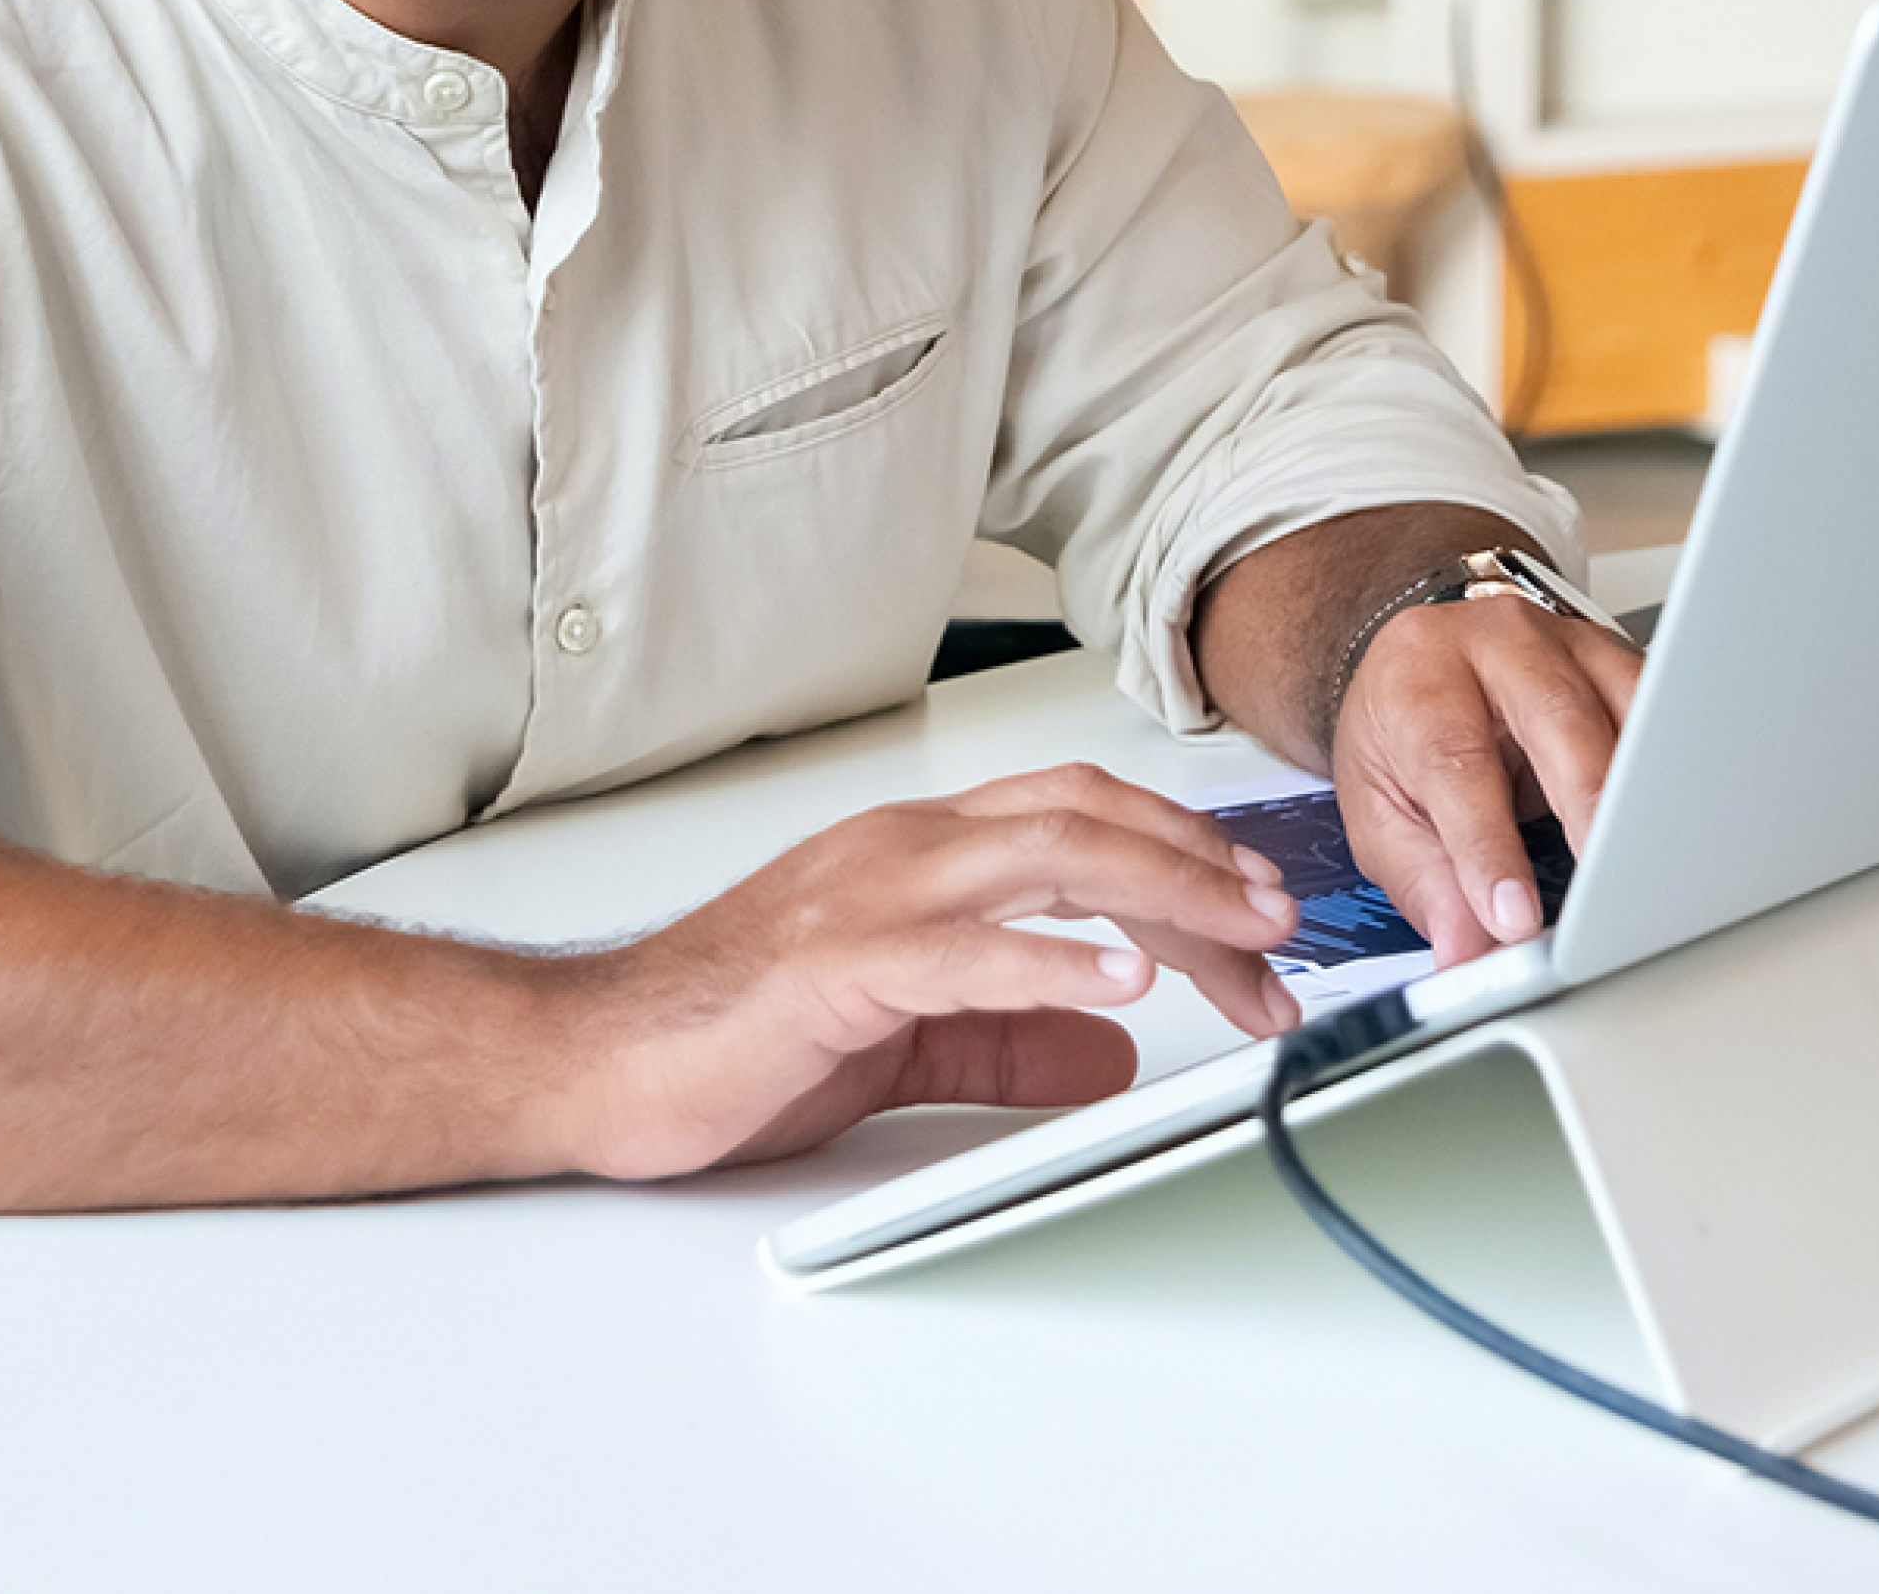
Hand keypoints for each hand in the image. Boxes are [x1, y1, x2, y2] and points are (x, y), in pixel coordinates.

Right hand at [558, 764, 1302, 1179]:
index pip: (1081, 817)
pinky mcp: (835, 966)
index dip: (1184, 852)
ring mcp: (869, 897)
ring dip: (1164, 892)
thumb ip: (1010, 1034)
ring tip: (1243, 937)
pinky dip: (1054, 961)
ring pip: (1046, 856)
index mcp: (921, 853)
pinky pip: (964, 951)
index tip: (1259, 913)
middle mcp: (905, 851)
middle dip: (1202, 867)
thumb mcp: (908, 1036)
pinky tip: (1125, 982)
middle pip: (1087, 820)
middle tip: (1283, 928)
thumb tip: (1112, 1046)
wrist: (595, 1059)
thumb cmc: (727, 1033)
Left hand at [1331, 596, 1641, 967]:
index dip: (1489, 848)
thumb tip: (1468, 954)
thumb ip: (1425, 883)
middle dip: (1590, 804)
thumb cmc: (1401, 729)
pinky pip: (1662, 708)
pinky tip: (1681, 814)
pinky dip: (1673, 764)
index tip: (1514, 917)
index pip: (1457, 764)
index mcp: (1422, 678)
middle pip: (1556, 717)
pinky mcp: (1619, 658)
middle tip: (1607, 887)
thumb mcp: (1379, 811)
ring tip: (1655, 860)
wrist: (1415, 658)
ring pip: (1628, 703)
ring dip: (1647, 785)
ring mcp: (1568, 642)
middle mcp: (1498, 644)